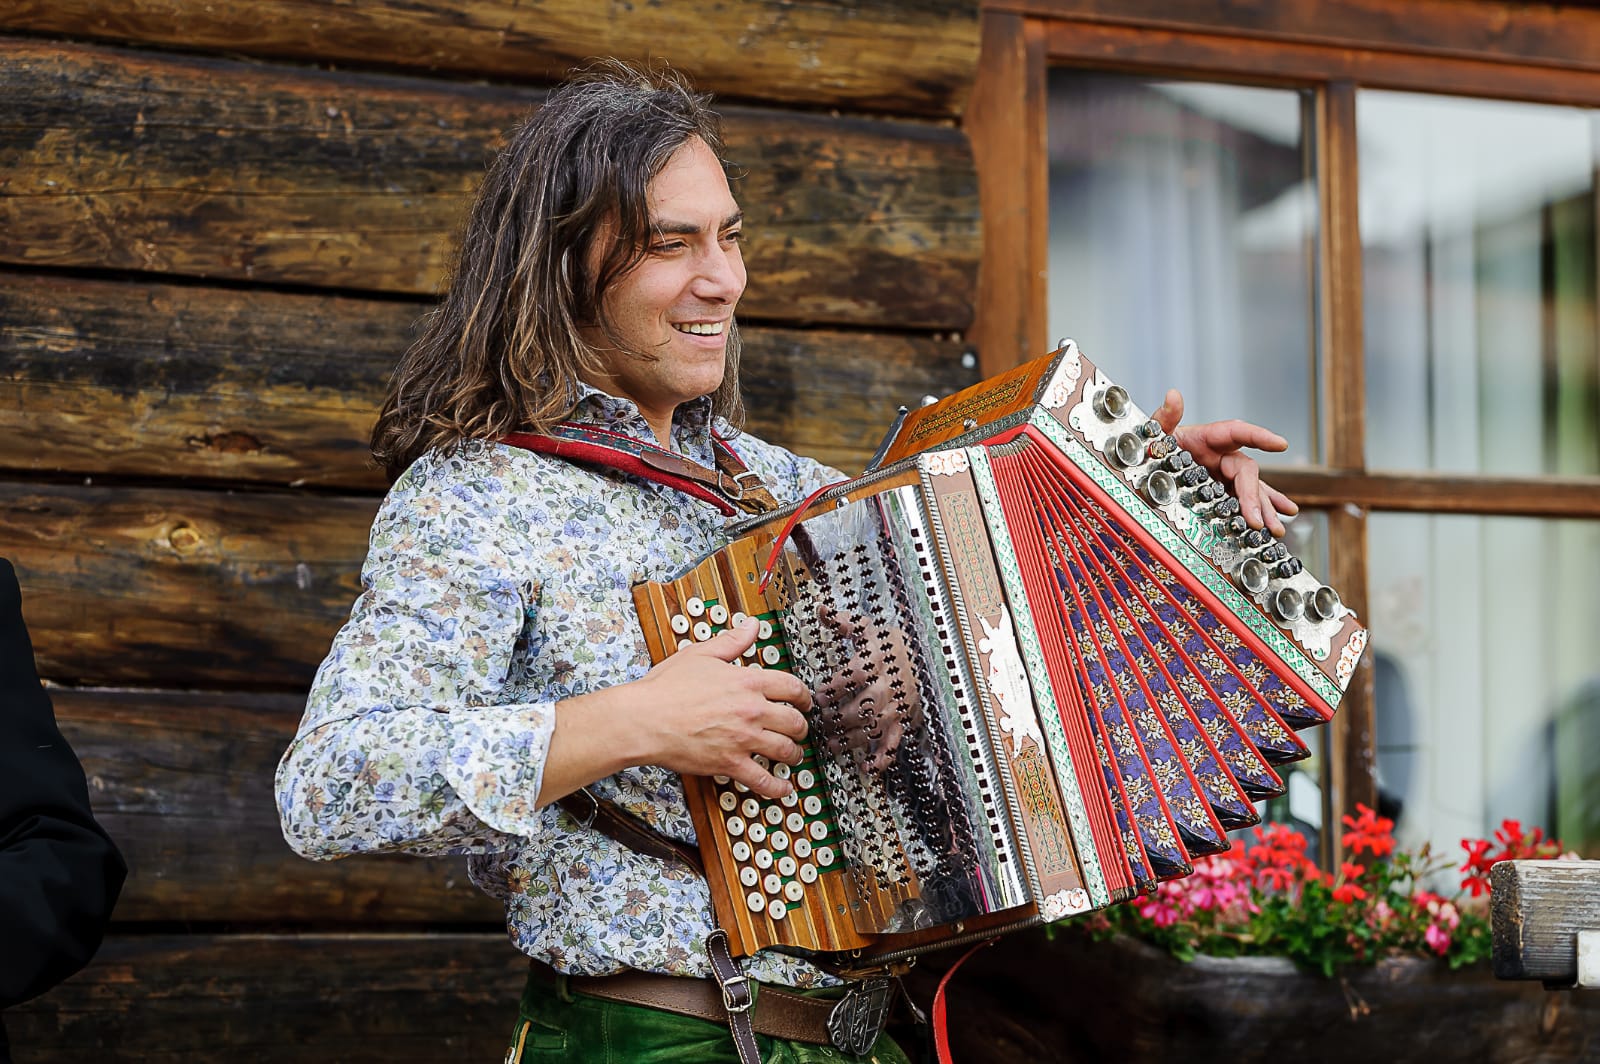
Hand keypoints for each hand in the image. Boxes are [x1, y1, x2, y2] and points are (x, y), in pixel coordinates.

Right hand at [630, 618, 810, 797]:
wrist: (644, 719)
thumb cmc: (666, 688)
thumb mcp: (701, 655)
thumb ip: (732, 641)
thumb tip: (751, 626)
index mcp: (748, 682)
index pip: (792, 688)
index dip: (804, 697)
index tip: (803, 702)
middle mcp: (752, 711)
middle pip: (795, 722)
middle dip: (801, 728)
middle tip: (799, 730)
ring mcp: (743, 739)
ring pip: (785, 751)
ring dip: (794, 755)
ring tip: (792, 756)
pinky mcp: (730, 764)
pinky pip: (763, 781)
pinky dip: (777, 787)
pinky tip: (782, 788)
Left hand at [812, 607, 916, 774]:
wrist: (924, 657)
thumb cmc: (891, 644)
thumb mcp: (869, 628)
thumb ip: (844, 621)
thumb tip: (821, 609)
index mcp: (877, 660)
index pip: (855, 675)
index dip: (835, 687)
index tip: (817, 695)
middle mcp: (888, 685)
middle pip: (863, 705)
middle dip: (839, 717)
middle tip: (819, 722)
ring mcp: (896, 705)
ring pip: (874, 727)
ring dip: (852, 739)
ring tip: (832, 744)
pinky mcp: (902, 720)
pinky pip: (894, 743)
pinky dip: (882, 758)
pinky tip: (866, 767)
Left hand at [1152, 389, 1298, 536]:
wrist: (1152, 461)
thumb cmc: (1158, 443)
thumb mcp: (1157, 432)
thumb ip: (1165, 417)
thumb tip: (1173, 395)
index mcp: (1210, 438)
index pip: (1238, 433)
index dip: (1259, 437)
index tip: (1280, 444)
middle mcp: (1223, 456)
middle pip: (1247, 472)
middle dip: (1254, 496)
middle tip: (1256, 519)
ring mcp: (1226, 475)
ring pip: (1252, 490)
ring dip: (1265, 509)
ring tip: (1275, 528)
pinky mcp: (1223, 491)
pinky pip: (1246, 501)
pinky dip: (1262, 510)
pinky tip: (1278, 522)